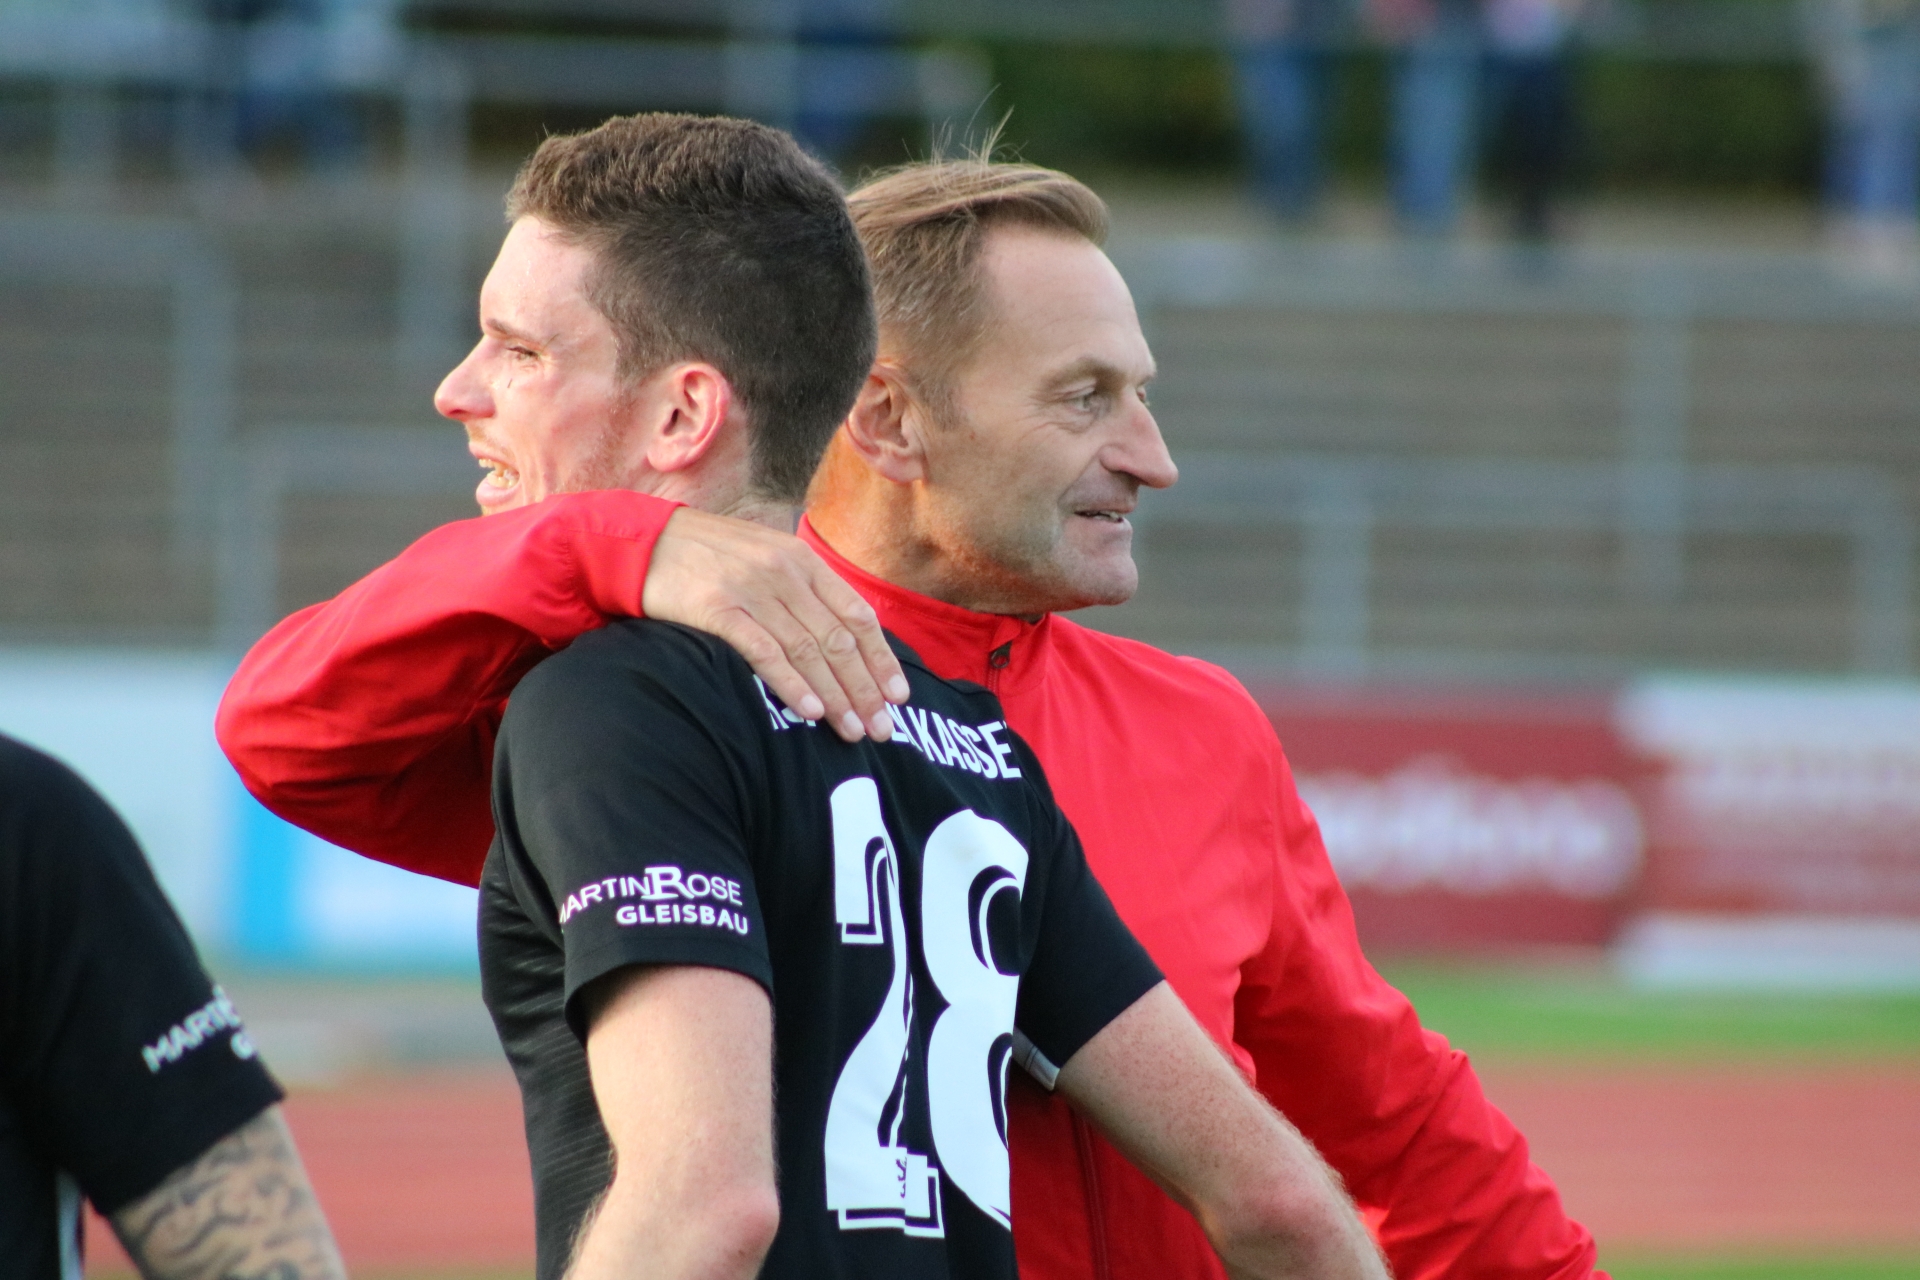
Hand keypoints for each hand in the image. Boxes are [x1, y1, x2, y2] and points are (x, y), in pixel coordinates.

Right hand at [643, 508, 908, 741]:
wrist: (641, 541)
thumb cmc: (707, 557)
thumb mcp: (764, 557)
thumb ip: (802, 589)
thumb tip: (842, 637)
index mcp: (802, 561)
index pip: (856, 615)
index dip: (881, 658)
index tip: (898, 696)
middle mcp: (784, 572)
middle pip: (838, 640)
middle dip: (865, 688)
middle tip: (883, 729)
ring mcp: (751, 589)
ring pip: (808, 650)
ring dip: (835, 695)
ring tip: (853, 730)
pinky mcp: (716, 608)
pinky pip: (764, 651)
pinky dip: (790, 683)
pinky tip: (810, 710)